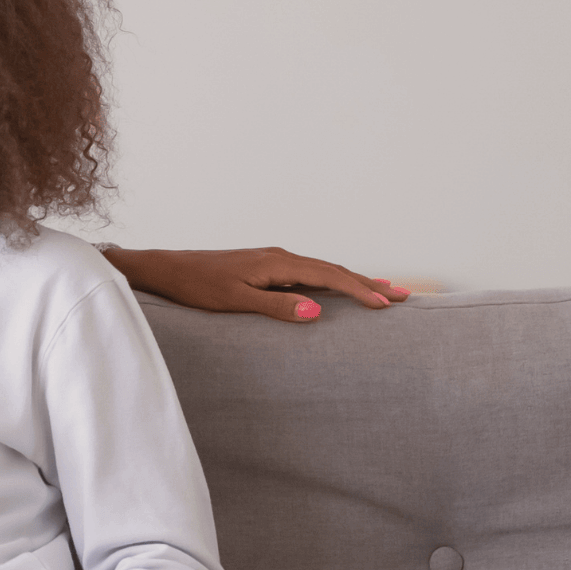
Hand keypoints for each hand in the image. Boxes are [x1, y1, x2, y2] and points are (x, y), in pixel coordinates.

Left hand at [101, 244, 408, 322]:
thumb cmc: (197, 287)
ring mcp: (274, 262)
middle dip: (369, 284)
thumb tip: (316, 311)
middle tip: (403, 297)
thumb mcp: (236, 301)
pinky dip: (332, 283)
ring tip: (383, 293)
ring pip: (324, 272)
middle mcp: (281, 258)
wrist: (167, 270)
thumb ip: (276, 307)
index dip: (360, 290)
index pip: (330, 276)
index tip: (387, 304)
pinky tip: (339, 291)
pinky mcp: (266, 269)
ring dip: (354, 282)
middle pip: (334, 270)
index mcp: (278, 263)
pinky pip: (309, 275)